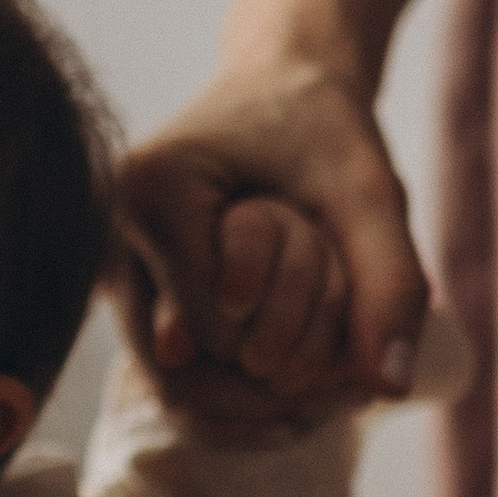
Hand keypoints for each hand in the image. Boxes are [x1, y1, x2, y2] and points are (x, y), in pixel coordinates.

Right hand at [113, 58, 427, 440]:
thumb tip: (388, 389)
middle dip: (269, 395)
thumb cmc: (323, 127)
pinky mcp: (132, 293)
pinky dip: (233, 405)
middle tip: (350, 397)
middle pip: (177, 372)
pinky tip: (293, 410)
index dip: (287, 353)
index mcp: (150, 190)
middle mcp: (108, 233)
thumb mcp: (370, 190)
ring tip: (331, 403)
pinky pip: (170, 376)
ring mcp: (113, 268)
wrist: (279, 86)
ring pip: (170, 386)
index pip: (212, 326)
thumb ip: (389, 277)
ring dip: (252, 409)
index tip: (350, 351)